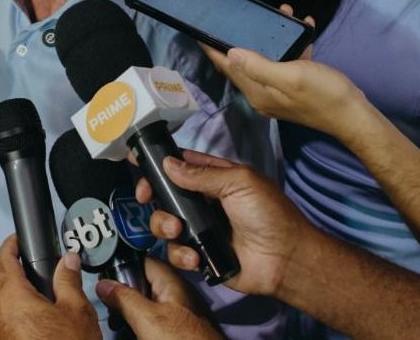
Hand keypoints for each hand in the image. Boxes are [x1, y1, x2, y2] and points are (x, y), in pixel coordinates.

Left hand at [0, 235, 100, 339]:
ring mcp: (6, 329)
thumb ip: (69, 280)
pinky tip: (48, 314)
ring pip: (11, 302)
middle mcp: (3, 314)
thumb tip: (68, 261)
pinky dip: (28, 309)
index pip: (3, 260)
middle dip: (20, 268)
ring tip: (49, 289)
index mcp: (15, 298)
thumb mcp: (76, 310)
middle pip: (6, 281)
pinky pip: (16, 318)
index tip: (18, 238)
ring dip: (26, 291)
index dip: (10, 244)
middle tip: (39, 262)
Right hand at [97, 257, 221, 339]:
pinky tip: (132, 333)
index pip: (142, 260)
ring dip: (128, 311)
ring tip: (117, 321)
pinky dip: (139, 325)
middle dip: (122, 293)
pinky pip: (151, 320)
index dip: (122, 264)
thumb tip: (104, 284)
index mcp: (172, 283)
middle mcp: (175, 295)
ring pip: (145, 304)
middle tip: (108, 304)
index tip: (103, 275)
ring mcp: (176, 314)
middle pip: (141, 284)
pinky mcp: (176, 331)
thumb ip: (125, 299)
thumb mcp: (148, 319)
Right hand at [136, 150, 306, 297]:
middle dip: (152, 194)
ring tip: (178, 230)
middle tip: (145, 196)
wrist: (285, 260)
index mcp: (216, 179)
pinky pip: (176, 253)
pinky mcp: (199, 256)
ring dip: (164, 225)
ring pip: (164, 223)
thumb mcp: (239, 183)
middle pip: (165, 194)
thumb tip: (168, 164)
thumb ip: (202, 174)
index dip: (159, 162)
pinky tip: (196, 256)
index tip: (135, 159)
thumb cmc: (268, 214)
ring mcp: (200, 230)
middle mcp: (204, 203)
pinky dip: (181, 254)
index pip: (182, 165)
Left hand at [203, 9, 365, 134]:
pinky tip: (304, 27)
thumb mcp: (290, 76)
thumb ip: (258, 66)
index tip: (200, 31)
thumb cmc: (324, 94)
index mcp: (258, 91)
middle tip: (239, 14)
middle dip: (242, 37)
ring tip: (283, 12)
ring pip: (268, 58)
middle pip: (244, 62)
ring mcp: (280, 91)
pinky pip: (289, 61)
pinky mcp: (296, 87)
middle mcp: (264, 93)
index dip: (213, 49)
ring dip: (273, 36)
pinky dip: (294, 44)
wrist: (355, 116)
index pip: (228, 68)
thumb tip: (230, 54)